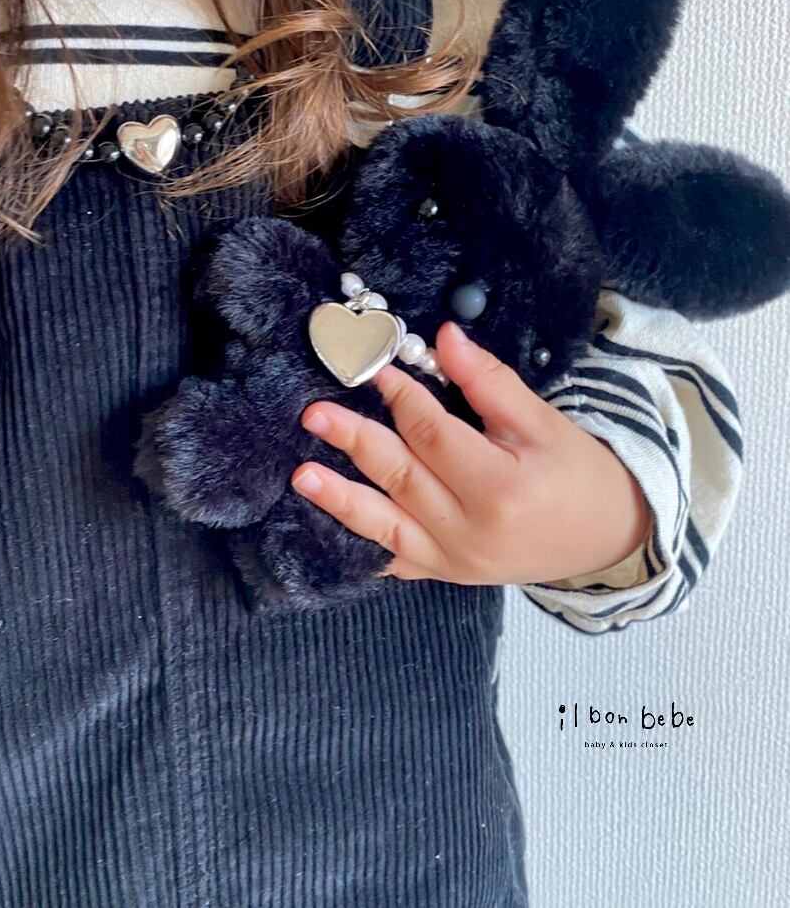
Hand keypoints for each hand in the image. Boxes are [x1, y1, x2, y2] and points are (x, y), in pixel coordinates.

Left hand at [290, 321, 651, 584]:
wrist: (609, 537)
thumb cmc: (578, 474)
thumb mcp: (543, 422)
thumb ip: (490, 382)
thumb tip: (445, 336)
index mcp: (501, 487)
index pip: (435, 435)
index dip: (403, 399)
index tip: (376, 369)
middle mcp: (472, 531)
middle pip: (402, 477)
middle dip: (354, 442)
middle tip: (314, 415)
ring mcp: (455, 560)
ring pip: (386, 526)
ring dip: (340, 500)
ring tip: (300, 477)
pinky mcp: (445, 573)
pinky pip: (393, 560)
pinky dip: (358, 544)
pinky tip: (322, 527)